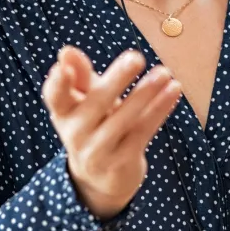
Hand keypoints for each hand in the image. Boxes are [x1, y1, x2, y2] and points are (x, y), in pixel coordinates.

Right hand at [42, 45, 181, 219]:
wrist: (101, 178)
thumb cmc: (94, 124)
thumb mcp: (84, 101)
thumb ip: (80, 76)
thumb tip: (67, 51)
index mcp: (63, 113)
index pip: (55, 97)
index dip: (57, 83)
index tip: (62, 67)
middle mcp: (75, 134)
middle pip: (96, 103)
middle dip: (117, 80)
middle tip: (136, 57)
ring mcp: (98, 151)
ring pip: (123, 119)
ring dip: (146, 94)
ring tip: (164, 72)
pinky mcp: (122, 162)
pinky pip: (143, 131)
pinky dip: (159, 109)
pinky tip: (174, 90)